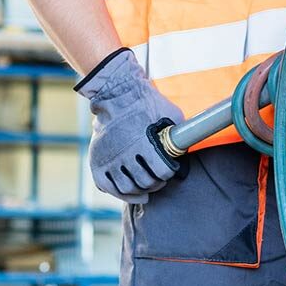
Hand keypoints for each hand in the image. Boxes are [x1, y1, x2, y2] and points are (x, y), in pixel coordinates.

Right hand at [75, 49, 184, 204]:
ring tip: (146, 186)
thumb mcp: (172, 115)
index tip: (168, 170)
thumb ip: (181, 135)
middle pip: (144, 182)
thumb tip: (189, 152)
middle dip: (155, 183)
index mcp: (144, 143)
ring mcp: (109, 158)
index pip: (162, 172)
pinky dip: (120, 193)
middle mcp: (125, 153)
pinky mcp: (97, 161)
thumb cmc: (147, 102)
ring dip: (139, 190)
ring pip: (126, 188)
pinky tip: (131, 192)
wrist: (116, 92)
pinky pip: (108, 187)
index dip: (168, 173)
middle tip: (158, 180)